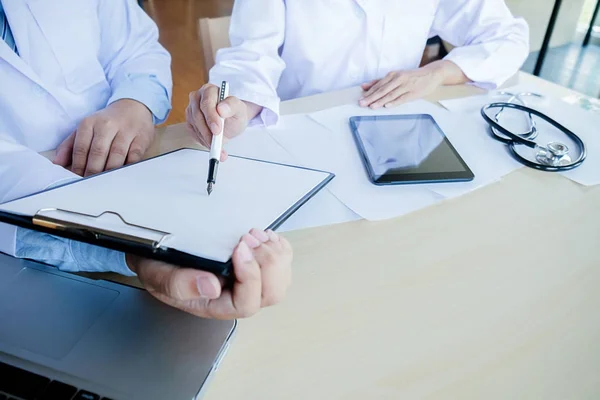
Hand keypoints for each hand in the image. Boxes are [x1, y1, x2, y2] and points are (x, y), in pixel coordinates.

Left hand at [53, 99, 154, 176]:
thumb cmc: (106, 122)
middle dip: (93, 171)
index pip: (81, 148)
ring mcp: (126, 131)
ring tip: (104, 182)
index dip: (78, 166)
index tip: (77, 179)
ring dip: (109, 171)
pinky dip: (127, 167)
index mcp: (89, 123)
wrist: (133, 107)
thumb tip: (57, 163)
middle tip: (90, 184)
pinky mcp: (141, 138)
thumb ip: (70, 145)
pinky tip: (121, 174)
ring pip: (116, 155)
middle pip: (98, 152)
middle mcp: (107, 125)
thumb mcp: (85, 128)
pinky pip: (134, 156)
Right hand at [128, 228, 292, 319]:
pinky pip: (282, 262)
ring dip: (273, 253)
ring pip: (280, 278)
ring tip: (253, 234)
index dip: (249, 276)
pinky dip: (279, 247)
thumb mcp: (159, 276)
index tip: (238, 249)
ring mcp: (250, 281)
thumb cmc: (161, 267)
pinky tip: (265, 236)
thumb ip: (180, 284)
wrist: (160, 253)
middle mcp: (238, 296)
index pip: (246, 303)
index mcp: (218, 305)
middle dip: (266, 263)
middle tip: (248, 238)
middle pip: (271, 292)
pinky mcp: (256, 264)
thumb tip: (211, 286)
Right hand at [186, 84, 260, 160]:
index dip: (211, 117)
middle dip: (207, 131)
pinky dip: (203, 141)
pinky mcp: (190, 122)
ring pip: (195, 126)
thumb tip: (221, 108)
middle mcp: (198, 98)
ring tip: (218, 147)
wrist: (232, 121)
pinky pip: (193, 133)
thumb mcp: (239, 109)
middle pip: (197, 116)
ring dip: (206, 138)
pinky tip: (212, 145)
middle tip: (217, 142)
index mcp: (210, 90)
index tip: (217, 130)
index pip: (207, 103)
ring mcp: (192, 110)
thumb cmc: (235, 113)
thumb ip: (232, 106)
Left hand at [359, 60, 468, 108]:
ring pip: (391, 94)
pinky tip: (387, 106)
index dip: (368, 92)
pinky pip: (402, 98)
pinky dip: (394, 102)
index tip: (360, 98)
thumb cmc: (411, 76)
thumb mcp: (396, 76)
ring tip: (372, 106)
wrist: (431, 73)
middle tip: (362, 103)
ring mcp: (406, 86)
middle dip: (371, 97)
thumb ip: (380, 82)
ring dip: (380, 101)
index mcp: (393, 75)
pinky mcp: (413, 92)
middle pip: (382, 90)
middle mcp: (398, 79)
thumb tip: (364, 86)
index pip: (378, 85)